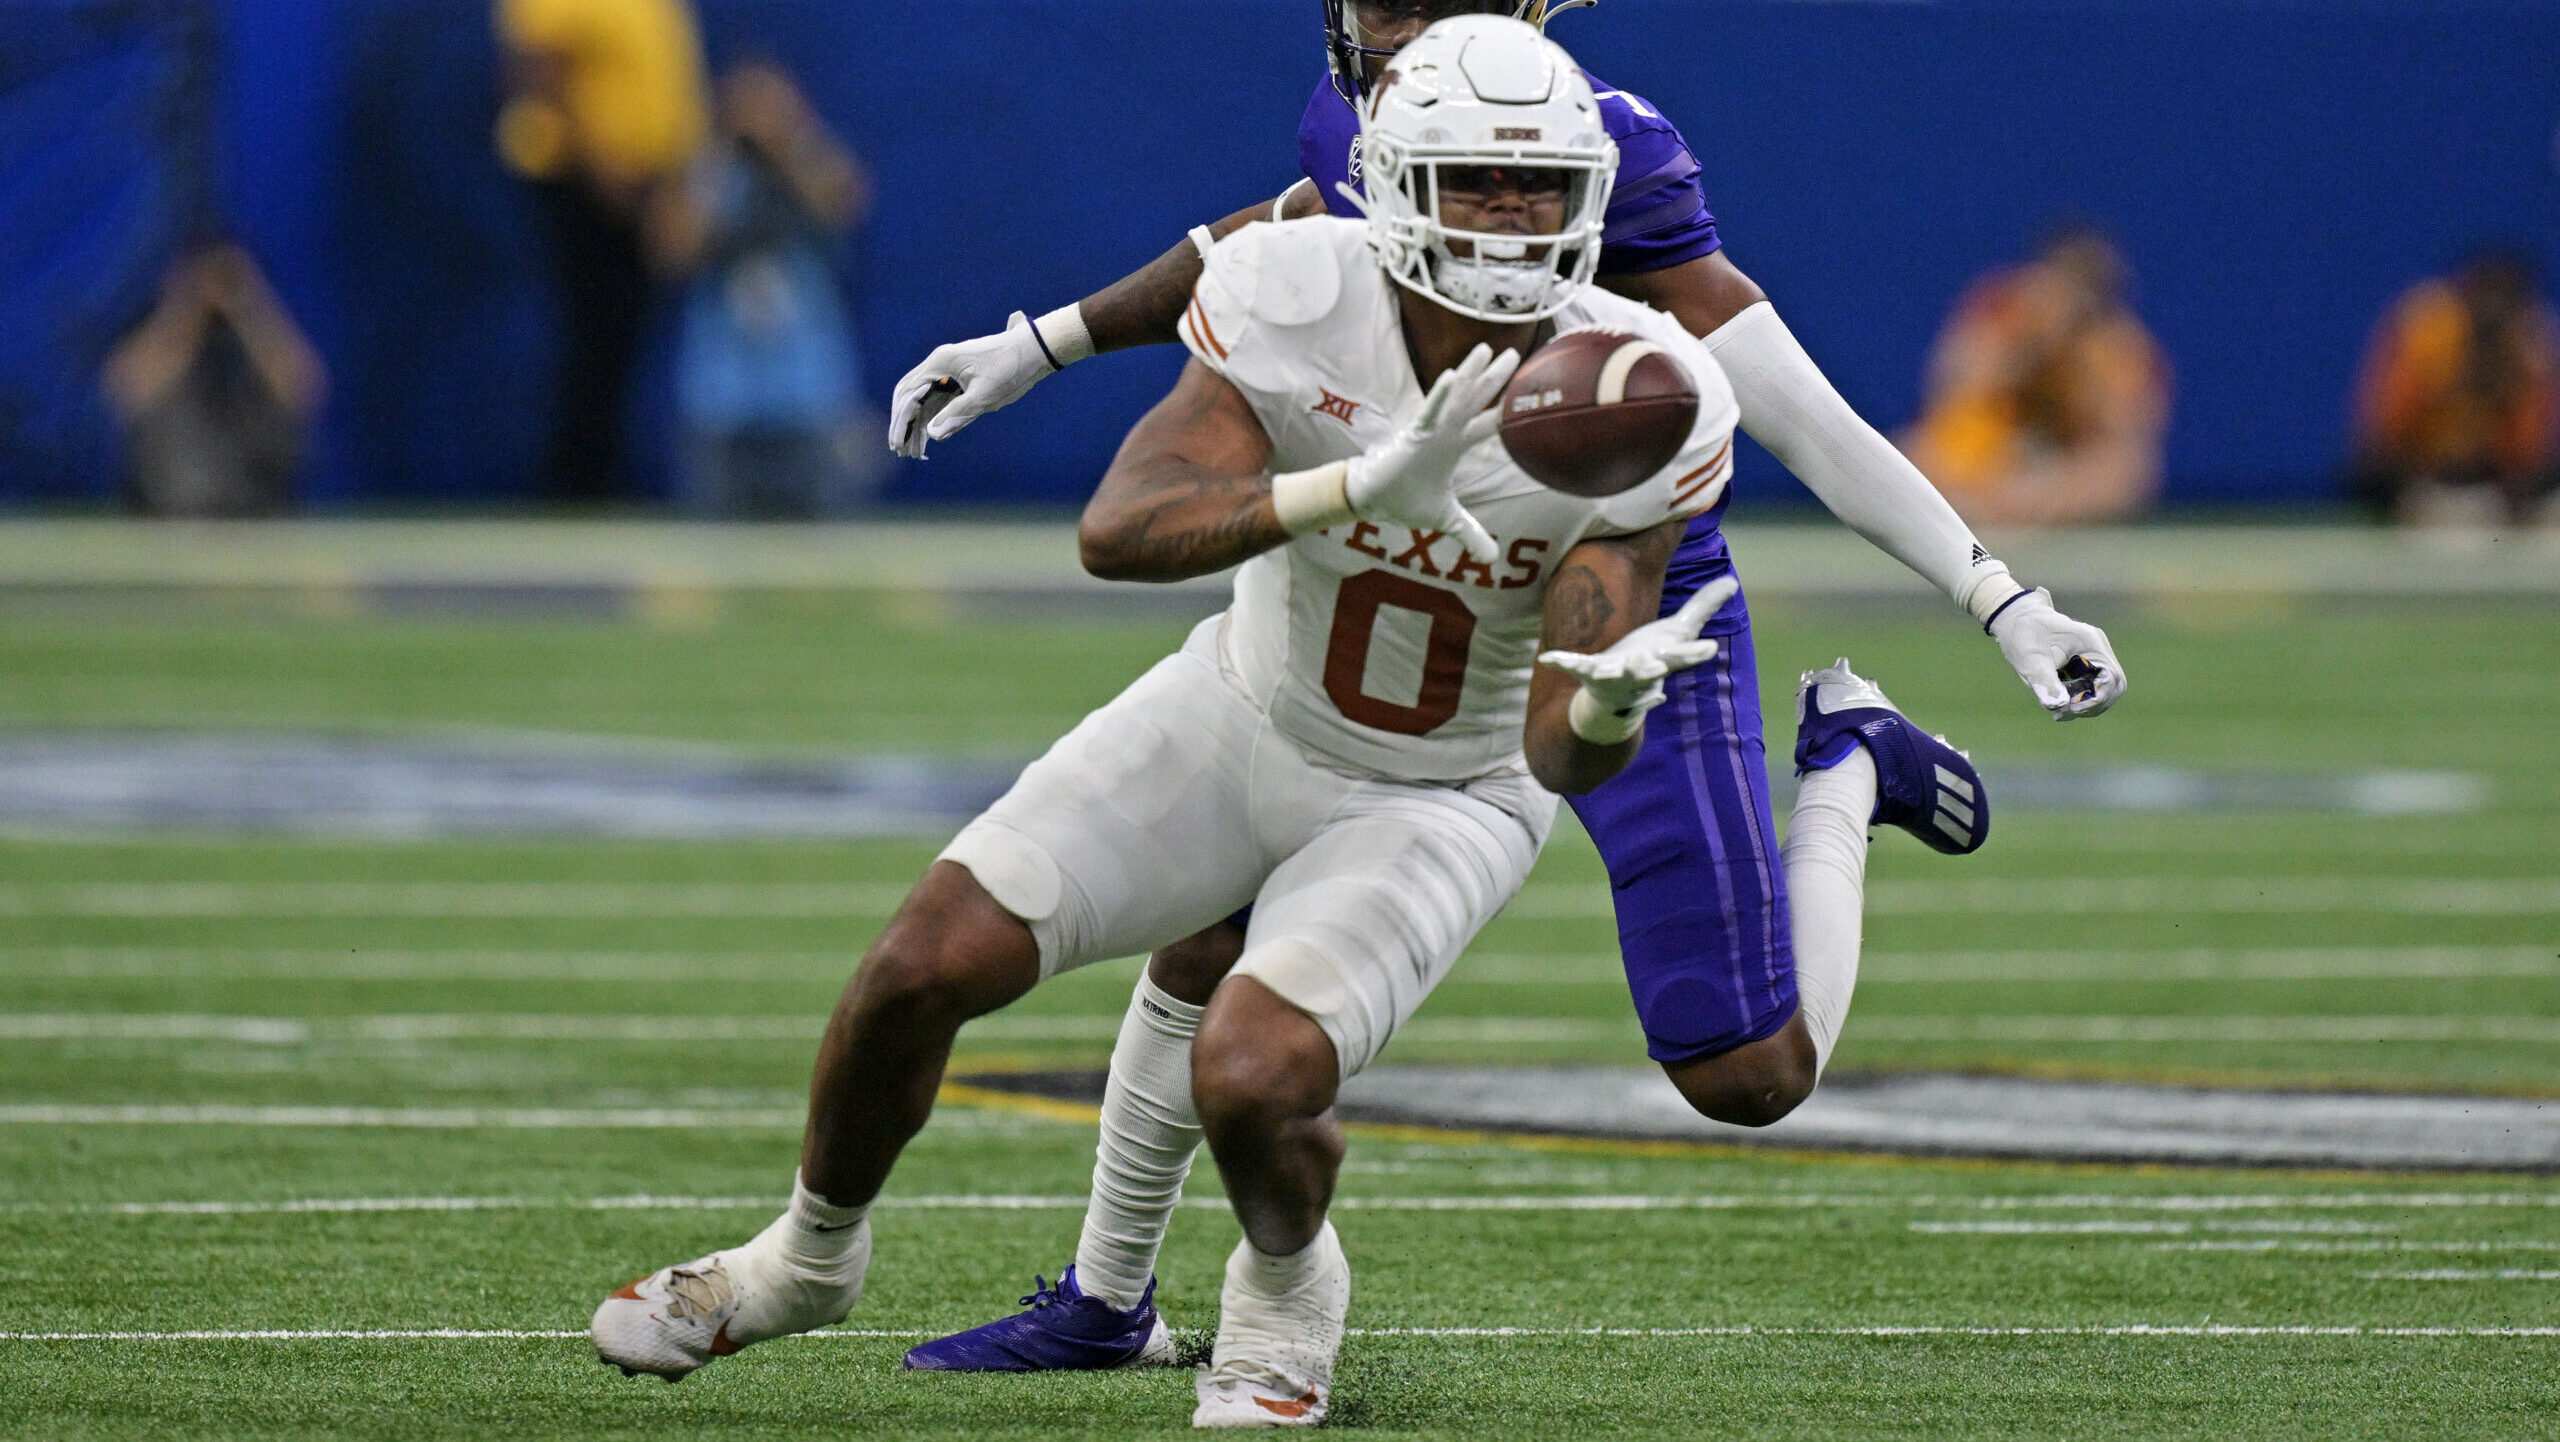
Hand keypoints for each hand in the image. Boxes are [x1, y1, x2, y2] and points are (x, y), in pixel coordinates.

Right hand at [887, 312, 1052, 457]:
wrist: (1035, 349)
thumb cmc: (1011, 368)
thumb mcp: (985, 395)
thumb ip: (958, 414)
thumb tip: (933, 434)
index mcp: (940, 362)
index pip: (908, 394)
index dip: (900, 421)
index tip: (897, 444)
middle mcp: (939, 364)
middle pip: (910, 396)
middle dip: (903, 424)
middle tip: (900, 451)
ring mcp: (948, 370)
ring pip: (923, 400)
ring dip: (916, 424)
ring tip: (912, 451)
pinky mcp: (958, 378)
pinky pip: (938, 400)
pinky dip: (932, 418)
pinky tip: (930, 438)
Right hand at [1343, 343, 1516, 564]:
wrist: (1372, 500)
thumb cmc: (1405, 500)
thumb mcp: (1446, 519)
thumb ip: (1470, 533)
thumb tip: (1491, 560)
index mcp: (1456, 445)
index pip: (1489, 422)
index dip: (1508, 408)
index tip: (1527, 390)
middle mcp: (1447, 432)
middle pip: (1478, 400)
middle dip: (1496, 377)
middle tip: (1517, 352)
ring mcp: (1431, 430)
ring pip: (1456, 397)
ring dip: (1470, 374)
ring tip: (1484, 349)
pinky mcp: (1413, 435)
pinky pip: (1430, 412)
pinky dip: (1440, 395)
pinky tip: (1452, 376)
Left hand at [1539, 575, 1740, 722]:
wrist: (1616, 699)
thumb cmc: (1651, 660)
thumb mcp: (1678, 633)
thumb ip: (1702, 608)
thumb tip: (1733, 581)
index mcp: (1664, 659)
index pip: (1684, 656)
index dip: (1695, 653)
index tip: (1708, 649)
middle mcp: (1641, 670)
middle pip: (1650, 670)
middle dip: (1653, 669)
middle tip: (1657, 667)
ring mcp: (1614, 675)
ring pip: (1615, 674)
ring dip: (1613, 673)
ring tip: (1607, 670)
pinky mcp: (1590, 675)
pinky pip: (1575, 667)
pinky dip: (1563, 662)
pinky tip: (1547, 658)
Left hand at [1990, 586, 2125, 719]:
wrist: (2014, 617)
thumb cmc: (2023, 634)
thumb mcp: (2030, 661)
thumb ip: (2046, 684)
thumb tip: (2059, 706)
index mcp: (2091, 644)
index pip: (2112, 678)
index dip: (2098, 699)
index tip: (2072, 707)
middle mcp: (2098, 648)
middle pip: (2114, 686)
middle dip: (2094, 704)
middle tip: (2066, 712)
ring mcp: (2093, 654)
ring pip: (2104, 688)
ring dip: (2086, 704)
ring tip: (2059, 712)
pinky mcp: (2085, 661)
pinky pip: (2091, 685)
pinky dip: (2079, 698)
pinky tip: (2059, 706)